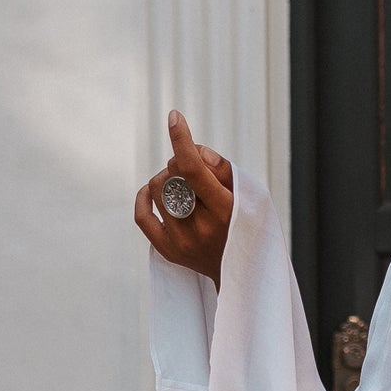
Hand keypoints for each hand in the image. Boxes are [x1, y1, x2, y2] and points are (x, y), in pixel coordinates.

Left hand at [134, 110, 233, 288]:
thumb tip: (191, 150)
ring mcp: (182, 242)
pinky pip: (142, 215)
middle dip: (180, 163)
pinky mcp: (168, 251)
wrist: (242, 273)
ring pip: (157, 188)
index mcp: (226, 210)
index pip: (194, 169)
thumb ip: (221, 167)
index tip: (175, 117)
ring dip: (166, 178)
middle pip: (173, 175)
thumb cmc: (245, 223)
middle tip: (193, 171)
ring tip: (182, 186)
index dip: (182, 139)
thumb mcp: (248, 193)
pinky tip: (156, 193)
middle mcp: (202, 228)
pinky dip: (145, 196)